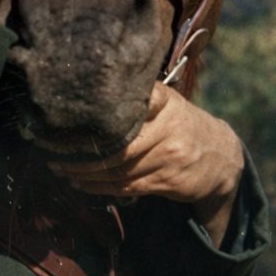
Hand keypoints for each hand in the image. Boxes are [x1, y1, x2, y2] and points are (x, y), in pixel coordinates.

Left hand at [48, 83, 244, 247]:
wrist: (222, 157)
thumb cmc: (181, 123)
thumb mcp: (167, 102)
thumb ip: (139, 97)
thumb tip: (91, 88)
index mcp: (164, 102)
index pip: (132, 104)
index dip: (100, 117)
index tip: (68, 121)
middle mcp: (168, 128)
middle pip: (119, 145)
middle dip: (83, 154)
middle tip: (54, 154)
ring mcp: (169, 156)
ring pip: (120, 169)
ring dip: (86, 174)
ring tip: (61, 170)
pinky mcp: (167, 181)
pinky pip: (127, 186)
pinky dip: (101, 187)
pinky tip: (82, 184)